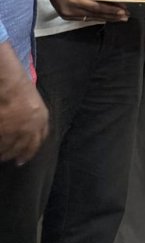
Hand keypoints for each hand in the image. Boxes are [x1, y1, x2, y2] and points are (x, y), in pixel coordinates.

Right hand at [0, 48, 48, 163]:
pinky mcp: (3, 131)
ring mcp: (15, 130)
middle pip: (22, 148)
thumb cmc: (20, 87)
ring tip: (0, 155)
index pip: (37, 141)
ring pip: (8, 147)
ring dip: (3, 152)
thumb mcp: (34, 103)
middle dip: (14, 155)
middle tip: (6, 159)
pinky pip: (0, 143)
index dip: (29, 152)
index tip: (22, 159)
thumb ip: (33, 118)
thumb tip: (27, 133)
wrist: (9, 83)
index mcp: (42, 120)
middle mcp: (31, 128)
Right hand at [44, 0, 128, 21]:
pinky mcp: (66, 15)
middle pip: (95, 15)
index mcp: (75, 0)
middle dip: (111, 16)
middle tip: (125, 17)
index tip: (123, 11)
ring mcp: (67, 15)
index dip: (111, 10)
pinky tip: (105, 18)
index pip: (97, 7)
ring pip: (90, 18)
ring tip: (118, 19)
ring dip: (105, 18)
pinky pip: (83, 18)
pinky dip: (95, 18)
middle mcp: (71, 10)